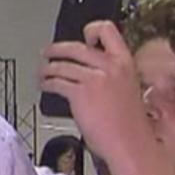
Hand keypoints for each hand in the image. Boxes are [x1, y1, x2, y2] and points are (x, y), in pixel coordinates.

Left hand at [39, 21, 152, 159]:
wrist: (131, 145)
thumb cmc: (131, 126)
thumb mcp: (128, 89)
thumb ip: (111, 75)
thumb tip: (91, 71)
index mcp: (125, 62)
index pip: (107, 30)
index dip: (92, 30)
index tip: (84, 38)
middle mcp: (110, 66)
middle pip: (76, 46)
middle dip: (57, 48)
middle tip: (48, 52)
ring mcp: (94, 79)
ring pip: (62, 65)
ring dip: (47, 68)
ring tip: (42, 72)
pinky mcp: (80, 93)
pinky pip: (57, 82)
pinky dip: (47, 83)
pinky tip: (45, 86)